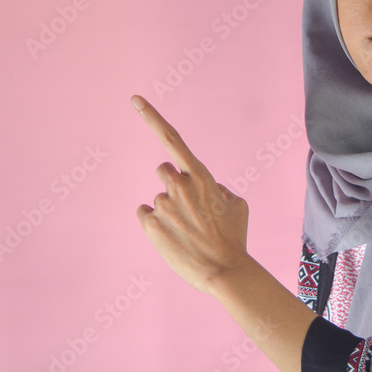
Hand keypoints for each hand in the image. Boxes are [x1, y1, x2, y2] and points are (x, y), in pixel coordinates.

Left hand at [133, 95, 250, 293]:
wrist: (224, 272)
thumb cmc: (235, 237)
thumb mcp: (238, 204)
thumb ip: (219, 187)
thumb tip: (208, 187)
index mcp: (201, 175)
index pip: (172, 138)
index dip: (151, 116)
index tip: (134, 99)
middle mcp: (178, 184)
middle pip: (164, 171)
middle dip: (173, 183)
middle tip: (189, 208)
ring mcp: (162, 204)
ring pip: (159, 198)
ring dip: (170, 209)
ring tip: (188, 232)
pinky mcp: (149, 223)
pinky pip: (146, 214)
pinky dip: (156, 223)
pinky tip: (173, 237)